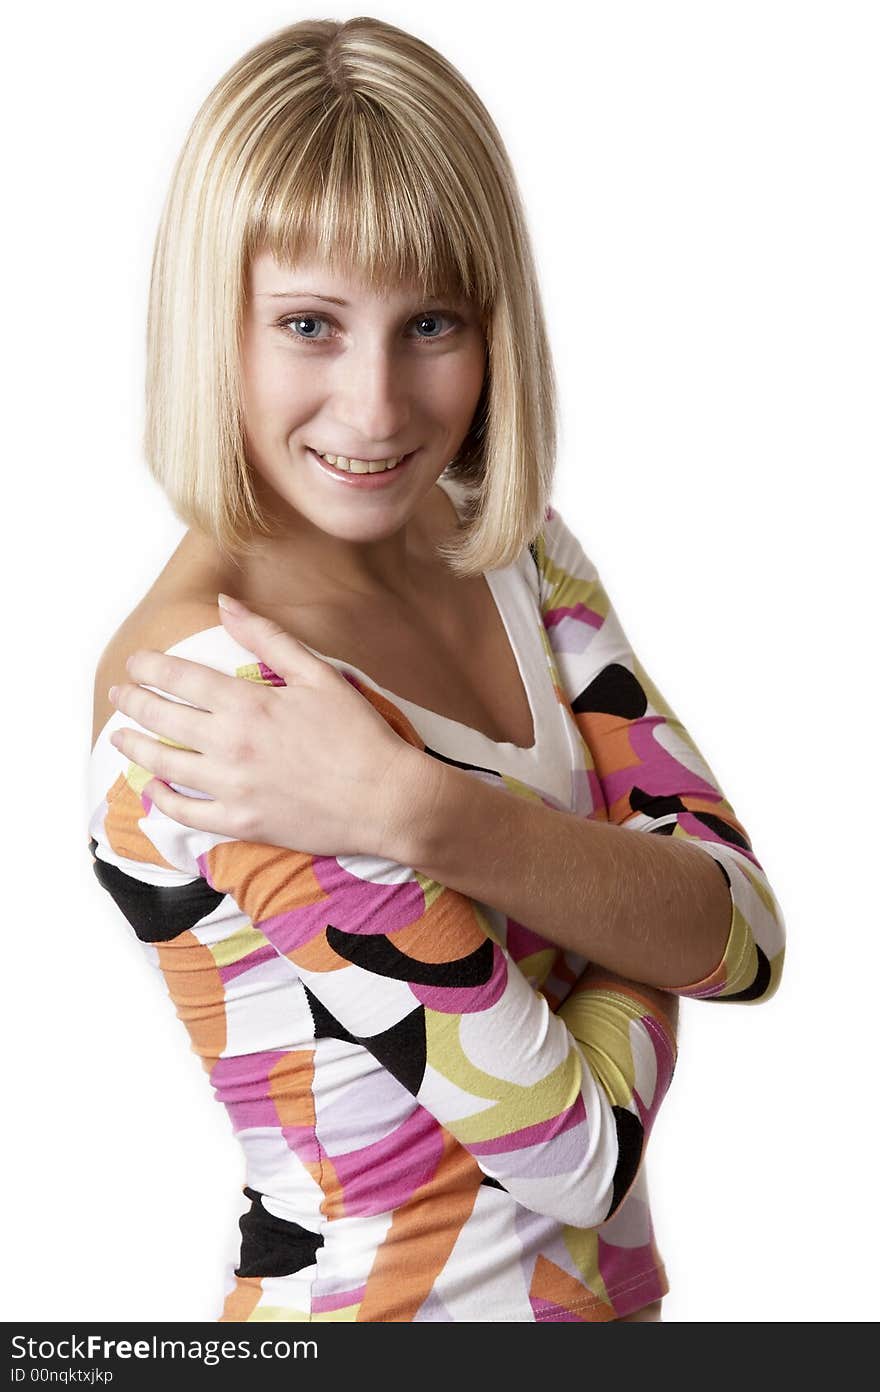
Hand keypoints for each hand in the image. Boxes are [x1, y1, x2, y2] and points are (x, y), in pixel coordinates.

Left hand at [107, 594, 430, 859]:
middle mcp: (231, 744)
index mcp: (248, 703)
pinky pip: (185, 812)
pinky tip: (152, 787)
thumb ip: (268, 638)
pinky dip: (161, 799)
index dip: (150, 668)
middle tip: (120, 694)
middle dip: (133, 702)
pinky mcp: (240, 822)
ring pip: (163, 765)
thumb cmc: (358, 734)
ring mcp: (232, 787)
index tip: (136, 663)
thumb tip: (226, 603)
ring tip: (121, 738)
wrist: (386, 798)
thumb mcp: (318, 674)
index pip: (179, 678)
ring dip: (135, 748)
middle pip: (162, 718)